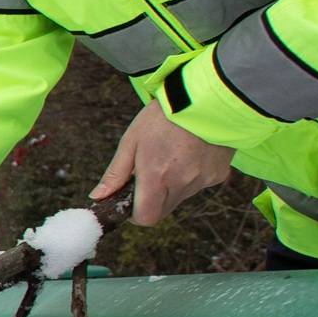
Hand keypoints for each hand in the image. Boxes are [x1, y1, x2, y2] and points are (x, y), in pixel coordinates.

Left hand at [94, 101, 236, 224]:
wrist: (207, 98)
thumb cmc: (164, 116)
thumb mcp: (131, 140)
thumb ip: (115, 173)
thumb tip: (99, 196)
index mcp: (156, 176)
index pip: (146, 218)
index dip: (135, 214)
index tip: (131, 200)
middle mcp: (182, 184)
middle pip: (162, 210)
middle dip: (152, 200)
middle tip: (150, 173)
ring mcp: (202, 181)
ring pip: (180, 197)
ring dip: (172, 186)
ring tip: (172, 155)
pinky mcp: (218, 175)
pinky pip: (198, 185)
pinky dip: (191, 176)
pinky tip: (191, 153)